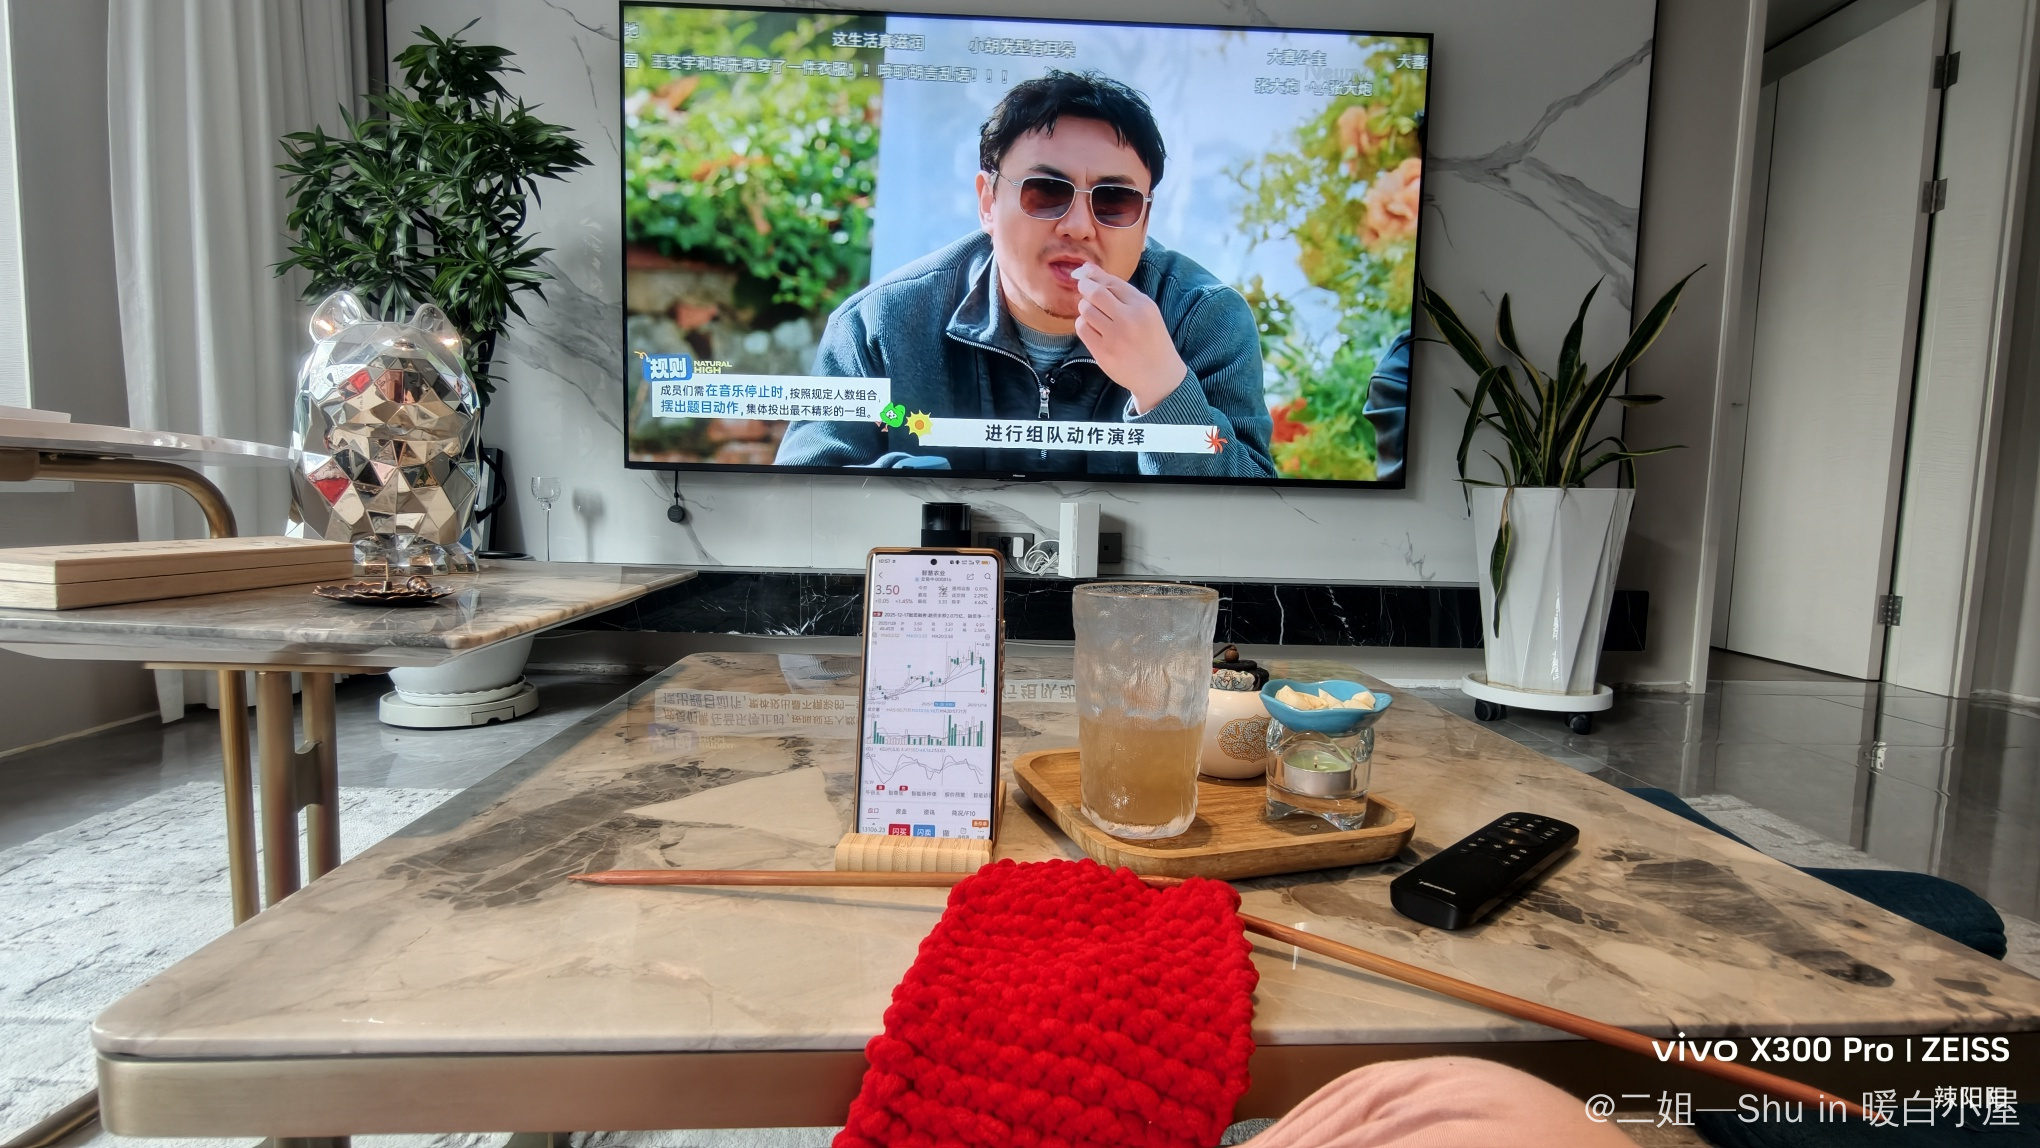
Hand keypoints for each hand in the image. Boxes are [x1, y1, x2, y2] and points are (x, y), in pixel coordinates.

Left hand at [1073, 264, 1186, 413]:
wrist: (1158, 375)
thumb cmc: (1151, 338)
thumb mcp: (1145, 310)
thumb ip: (1119, 289)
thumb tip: (1087, 268)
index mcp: (1143, 306)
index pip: (1111, 282)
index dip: (1093, 277)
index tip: (1085, 276)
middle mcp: (1129, 320)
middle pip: (1094, 293)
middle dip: (1084, 288)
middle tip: (1084, 291)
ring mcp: (1115, 338)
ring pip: (1085, 310)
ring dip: (1085, 308)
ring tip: (1094, 314)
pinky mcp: (1103, 353)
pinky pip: (1082, 329)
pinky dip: (1083, 324)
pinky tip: (1093, 328)